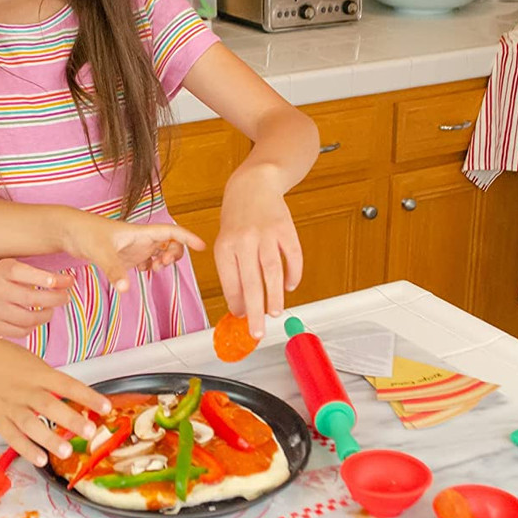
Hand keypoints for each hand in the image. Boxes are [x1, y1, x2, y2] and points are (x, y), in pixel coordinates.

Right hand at [0, 259, 72, 338]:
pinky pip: (19, 332)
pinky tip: (34, 319)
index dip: (49, 279)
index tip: (68, 281)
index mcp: (3, 270)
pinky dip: (32, 327)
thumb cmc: (0, 276)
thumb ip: (40, 274)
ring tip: (50, 309)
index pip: (28, 274)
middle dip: (55, 299)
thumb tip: (69, 281)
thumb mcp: (15, 267)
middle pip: (32, 299)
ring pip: (28, 319)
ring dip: (46, 315)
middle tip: (65, 297)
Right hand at [0, 337, 111, 466]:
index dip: (88, 396)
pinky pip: (13, 437)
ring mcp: (8, 406)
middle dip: (71, 419)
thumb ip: (47, 378)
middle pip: (50, 406)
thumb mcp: (27, 359)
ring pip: (32, 425)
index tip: (107, 407)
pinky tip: (41, 459)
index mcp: (36, 372)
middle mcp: (24, 389)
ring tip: (66, 452)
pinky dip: (26, 449)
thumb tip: (70, 395)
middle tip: (90, 431)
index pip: (68, 384)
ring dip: (50, 439)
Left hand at [63, 215, 204, 289]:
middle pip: (170, 242)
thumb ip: (114, 270)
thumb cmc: (84, 232)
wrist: (67, 231)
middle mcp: (139, 238)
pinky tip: (144, 271)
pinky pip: (147, 260)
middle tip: (163, 264)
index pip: (171, 231)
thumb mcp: (100, 252)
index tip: (201, 246)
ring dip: (164, 260)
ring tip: (155, 268)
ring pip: (160, 252)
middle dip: (175, 253)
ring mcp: (133, 247)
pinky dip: (151, 266)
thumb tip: (125, 289)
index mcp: (139, 232)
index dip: (187, 238)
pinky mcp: (125, 256)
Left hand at [215, 165, 302, 338]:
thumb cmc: (237, 218)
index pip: (230, 282)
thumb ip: (232, 271)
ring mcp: (266, 234)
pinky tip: (290, 286)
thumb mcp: (225, 241)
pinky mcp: (285, 229)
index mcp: (224, 246)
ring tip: (275, 313)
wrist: (253, 184)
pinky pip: (292, 256)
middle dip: (254, 312)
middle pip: (251, 282)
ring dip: (275, 296)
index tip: (241, 320)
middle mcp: (244, 240)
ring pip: (272, 272)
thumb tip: (241, 305)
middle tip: (258, 332)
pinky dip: (293, 274)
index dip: (236, 304)